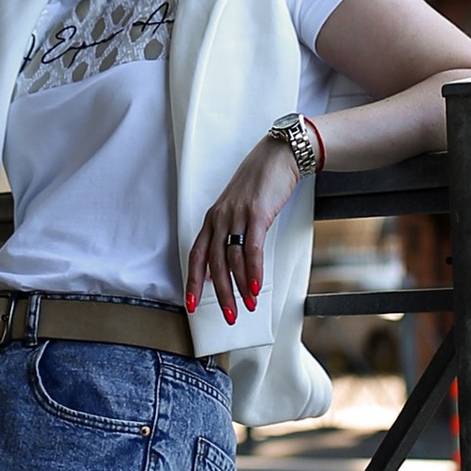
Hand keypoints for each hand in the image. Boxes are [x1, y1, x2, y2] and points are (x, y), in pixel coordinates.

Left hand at [186, 132, 305, 326]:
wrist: (279, 156)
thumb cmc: (261, 183)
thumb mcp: (240, 209)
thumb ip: (232, 232)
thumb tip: (231, 262)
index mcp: (213, 218)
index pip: (196, 255)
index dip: (193, 281)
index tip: (191, 304)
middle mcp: (220, 218)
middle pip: (213, 263)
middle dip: (220, 293)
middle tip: (228, 314)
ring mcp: (237, 215)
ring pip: (232, 259)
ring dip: (240, 287)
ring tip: (248, 306)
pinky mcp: (256, 214)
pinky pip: (251, 249)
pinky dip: (253, 271)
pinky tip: (256, 287)